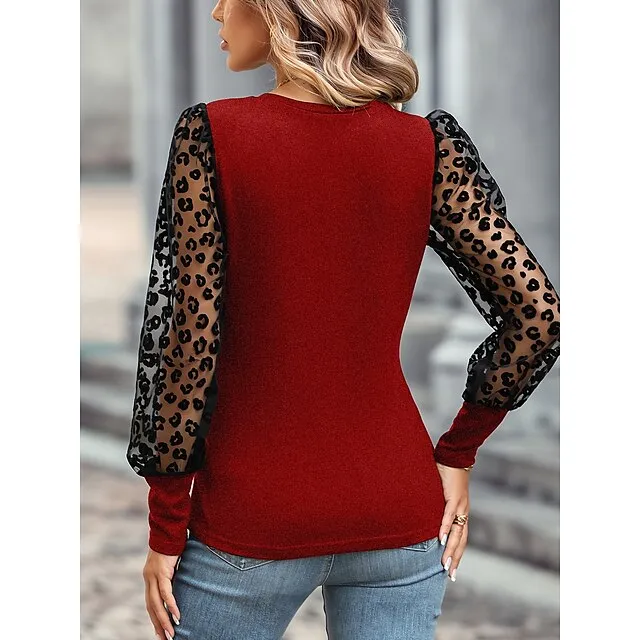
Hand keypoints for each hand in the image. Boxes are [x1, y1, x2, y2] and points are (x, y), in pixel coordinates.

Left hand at [143, 548, 180, 638]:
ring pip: (157, 604)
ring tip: (172, 633)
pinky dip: (171, 605)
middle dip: (158, 624)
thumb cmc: (173, 542)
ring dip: (164, 620)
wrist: (169, 528)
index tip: (160, 631)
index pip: (150, 603)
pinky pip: (166, 592)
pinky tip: (177, 615)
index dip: (155, 618)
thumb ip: (172, 573)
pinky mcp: (161, 571)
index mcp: (149, 577)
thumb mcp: (171, 562)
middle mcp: (148, 578)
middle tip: (166, 638)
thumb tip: (179, 580)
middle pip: (152, 607)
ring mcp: (153, 575)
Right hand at [435, 462, 469, 581]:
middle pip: (461, 540)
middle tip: (450, 575)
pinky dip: (445, 528)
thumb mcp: (443, 493)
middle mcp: (463, 512)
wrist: (455, 456)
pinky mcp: (453, 497)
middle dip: (456, 558)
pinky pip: (449, 516)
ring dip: (451, 549)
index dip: (458, 554)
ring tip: (445, 564)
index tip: (453, 569)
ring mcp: (460, 505)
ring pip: (457, 532)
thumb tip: (425, 513)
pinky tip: (440, 539)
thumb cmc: (447, 473)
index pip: (462, 538)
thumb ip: (438, 504)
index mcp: (461, 513)